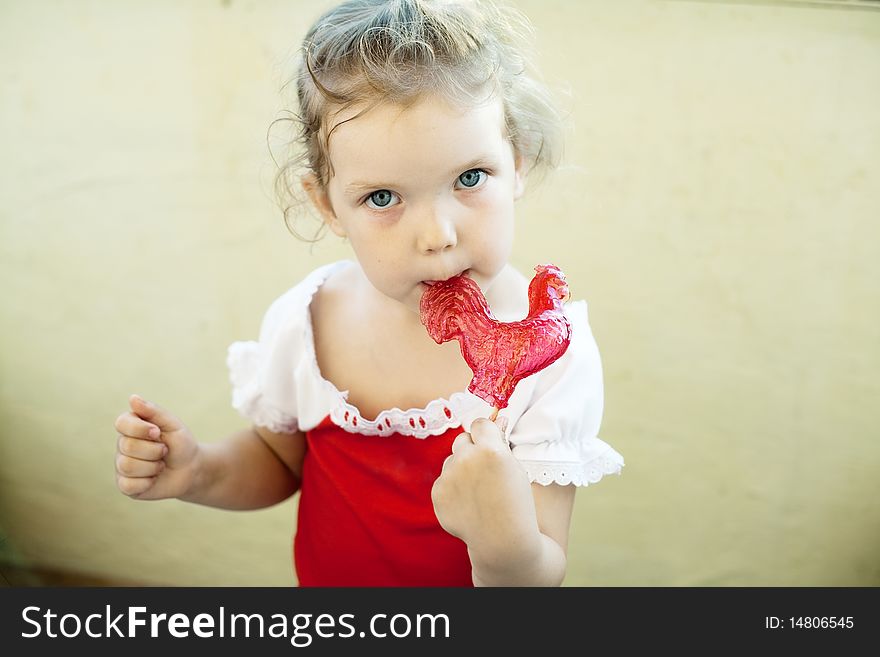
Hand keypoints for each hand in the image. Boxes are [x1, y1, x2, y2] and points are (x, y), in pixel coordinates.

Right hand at [114, 395, 198, 499]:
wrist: (191, 469)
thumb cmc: (180, 444)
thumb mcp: (172, 425)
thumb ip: (153, 411)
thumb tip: (133, 398)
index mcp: (131, 427)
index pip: (121, 423)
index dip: (140, 429)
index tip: (157, 432)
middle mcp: (122, 445)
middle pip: (127, 446)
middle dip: (154, 450)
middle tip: (164, 451)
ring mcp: (122, 465)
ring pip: (127, 466)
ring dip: (153, 466)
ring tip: (160, 464)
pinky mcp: (125, 485)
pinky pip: (128, 484)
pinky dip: (147, 482)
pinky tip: (154, 478)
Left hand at [431, 417, 537, 556]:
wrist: (502, 540)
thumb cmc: (516, 503)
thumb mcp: (516, 468)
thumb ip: (499, 443)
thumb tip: (496, 418)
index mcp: (490, 450)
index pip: (480, 423)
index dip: (486, 433)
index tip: (490, 441)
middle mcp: (466, 459)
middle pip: (462, 439)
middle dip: (471, 448)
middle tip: (484, 468)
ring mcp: (449, 477)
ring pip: (452, 460)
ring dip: (461, 469)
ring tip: (478, 491)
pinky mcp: (438, 493)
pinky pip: (444, 480)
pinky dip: (453, 488)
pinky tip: (468, 503)